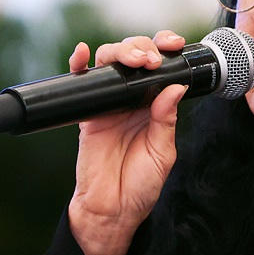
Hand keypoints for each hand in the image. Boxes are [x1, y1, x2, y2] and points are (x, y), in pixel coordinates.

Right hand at [66, 31, 189, 254]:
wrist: (112, 210)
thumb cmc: (140, 186)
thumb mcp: (163, 154)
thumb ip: (166, 120)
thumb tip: (175, 87)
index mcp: (156, 106)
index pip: (161, 69)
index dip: (165, 50)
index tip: (174, 45)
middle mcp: (132, 100)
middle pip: (134, 58)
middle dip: (142, 49)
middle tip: (150, 61)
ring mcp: (108, 104)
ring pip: (110, 63)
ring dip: (120, 53)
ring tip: (131, 61)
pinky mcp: (87, 113)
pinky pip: (81, 83)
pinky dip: (78, 65)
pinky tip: (82, 54)